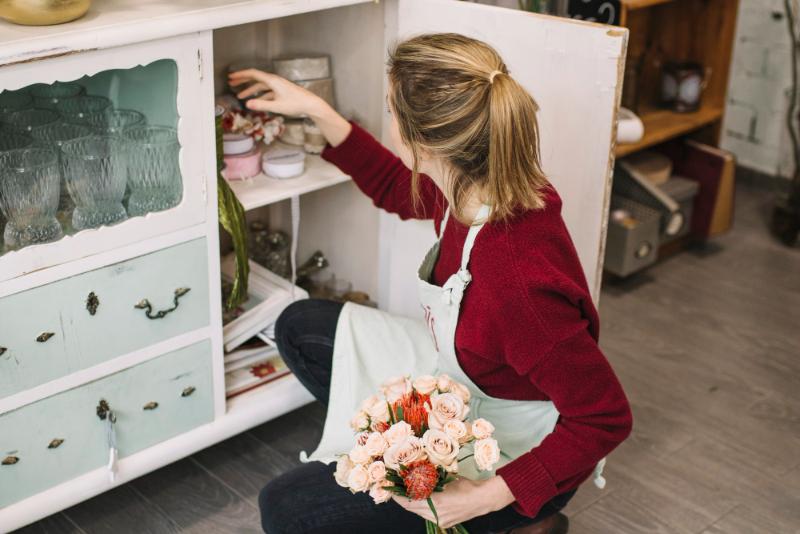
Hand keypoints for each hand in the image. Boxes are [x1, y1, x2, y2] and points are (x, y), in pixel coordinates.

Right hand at [228, 69, 327, 117]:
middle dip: (243, 81)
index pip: (253, 74)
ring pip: (261, 87)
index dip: (241, 75)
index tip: (231, 77)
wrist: (311, 105)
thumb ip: (261, 105)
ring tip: (240, 96)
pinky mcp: (281, 92)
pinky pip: (267, 92)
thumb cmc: (297, 104)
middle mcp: (275, 81)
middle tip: (232, 83)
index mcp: (272, 81)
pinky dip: (259, 96)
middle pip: (255, 79)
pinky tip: (255, 102)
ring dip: (250, 90)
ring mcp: (278, 86)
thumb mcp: (277, 106)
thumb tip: (247, 104)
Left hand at [392, 476, 514, 528]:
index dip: (397, 496)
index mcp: (435, 502)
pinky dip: (422, 507)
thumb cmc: (466, 485)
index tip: (390, 488)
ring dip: (412, 503)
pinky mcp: (444, 523)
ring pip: (419, 512)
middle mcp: (435, 514)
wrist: (483, 499)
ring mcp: (439, 521)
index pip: (409, 501)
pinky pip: (427, 515)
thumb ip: (431, 480)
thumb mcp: (446, 479)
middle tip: (396, 489)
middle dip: (402, 499)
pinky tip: (422, 499)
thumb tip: (416, 475)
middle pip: (411, 508)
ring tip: (407, 493)